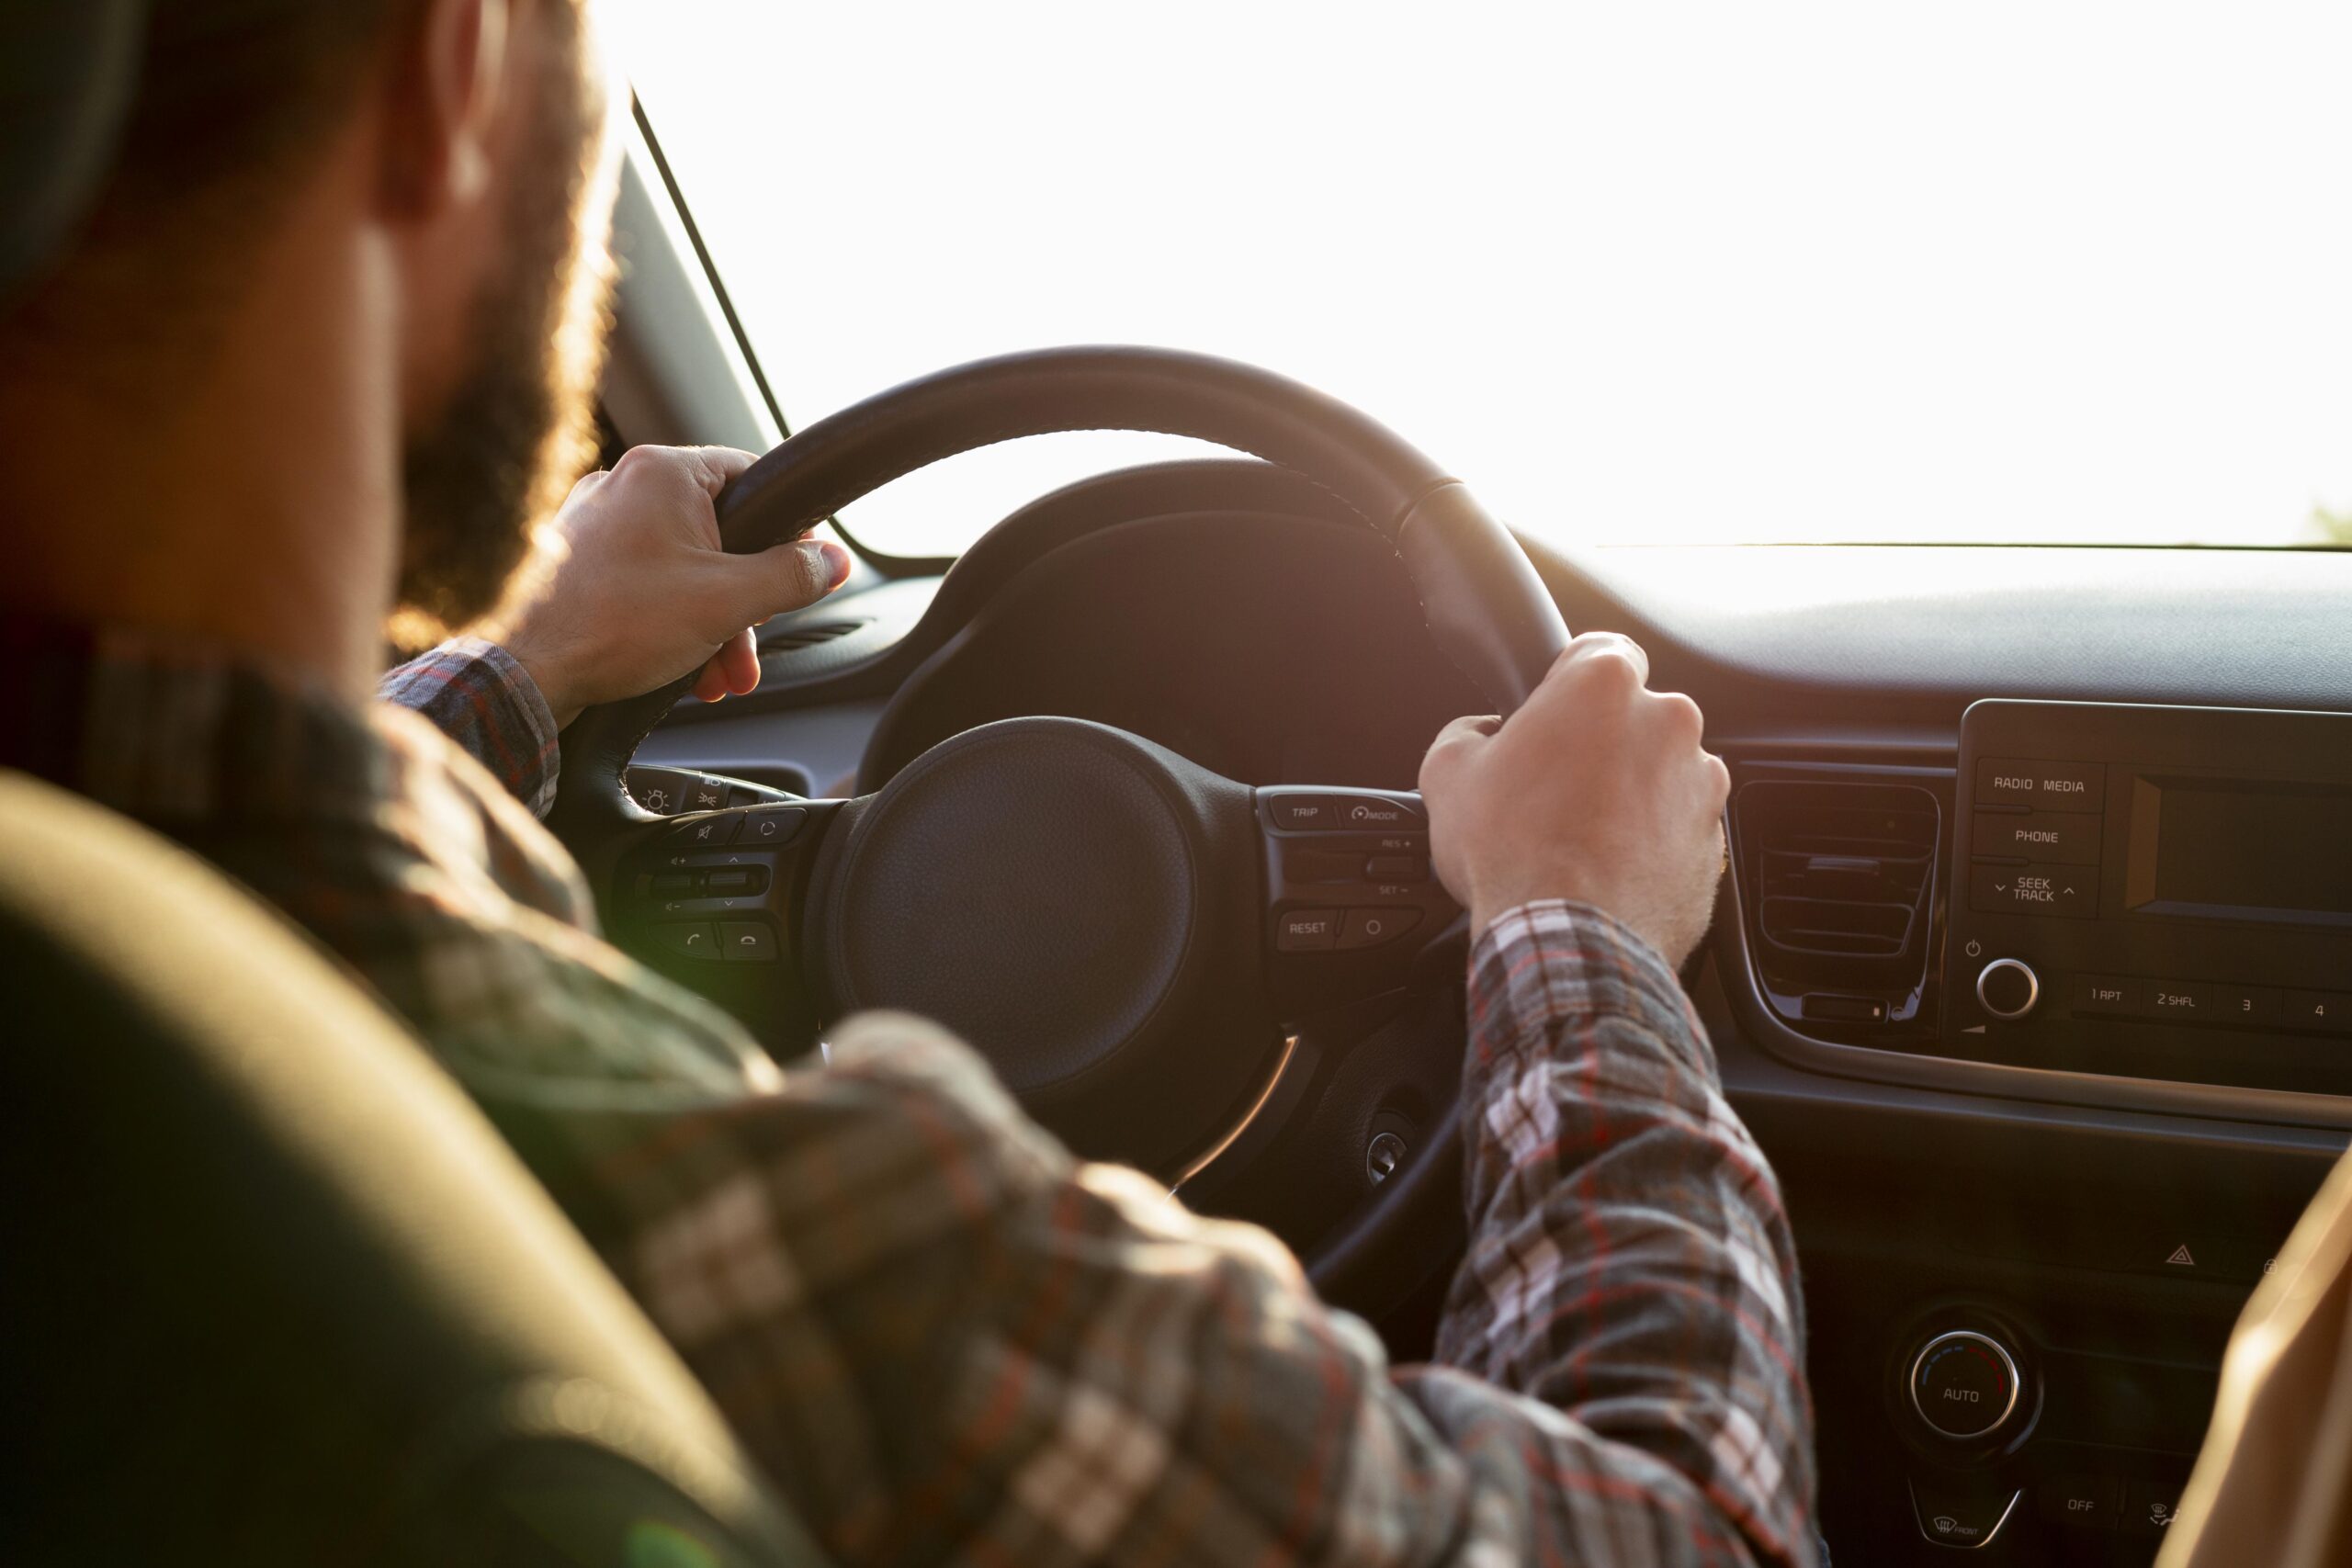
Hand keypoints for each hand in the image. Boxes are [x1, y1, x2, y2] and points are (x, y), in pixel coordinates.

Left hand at [496, 445, 851, 726]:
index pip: (752, 475)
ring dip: (712, 623)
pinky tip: (679, 667)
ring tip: (717, 674)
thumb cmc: (612, 623)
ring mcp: (596, 523)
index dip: (788, 527)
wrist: (522, 670)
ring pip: (684, 566)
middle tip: (752, 646)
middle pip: (720, 534)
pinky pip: (646, 583)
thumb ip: (792, 576)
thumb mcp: (728, 602)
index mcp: (664, 473)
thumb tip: (832, 561)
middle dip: (745, 602)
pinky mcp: (578, 561)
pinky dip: (671, 621)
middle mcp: (625, 485)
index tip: (803, 566)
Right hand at [1418, 632, 1730, 965]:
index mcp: (1604, 685)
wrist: (1569, 944)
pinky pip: (1679, 828)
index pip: (1599, 648)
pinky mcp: (1715, 842)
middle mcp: (1667, 721)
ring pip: (1662, 771)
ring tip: (1581, 837)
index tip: (1553, 715)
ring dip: (1630, 793)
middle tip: (1556, 788)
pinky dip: (1651, 842)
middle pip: (1634, 714)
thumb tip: (1478, 736)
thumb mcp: (1447, 775)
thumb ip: (1466, 734)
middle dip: (1601, 743)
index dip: (1569, 683)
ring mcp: (1700, 783)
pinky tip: (1608, 870)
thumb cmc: (1513, 853)